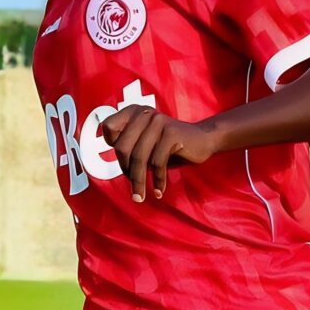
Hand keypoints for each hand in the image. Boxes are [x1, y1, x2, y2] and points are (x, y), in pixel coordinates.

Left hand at [100, 105, 216, 200]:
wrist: (202, 140)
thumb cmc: (168, 147)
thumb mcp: (145, 144)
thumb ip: (127, 146)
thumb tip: (107, 165)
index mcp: (133, 112)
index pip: (108, 128)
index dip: (112, 147)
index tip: (124, 162)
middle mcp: (144, 113)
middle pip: (122, 148)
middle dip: (126, 172)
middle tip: (134, 188)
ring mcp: (158, 121)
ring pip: (139, 158)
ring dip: (139, 181)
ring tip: (140, 196)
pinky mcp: (171, 133)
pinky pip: (157, 162)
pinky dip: (157, 180)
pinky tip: (158, 191)